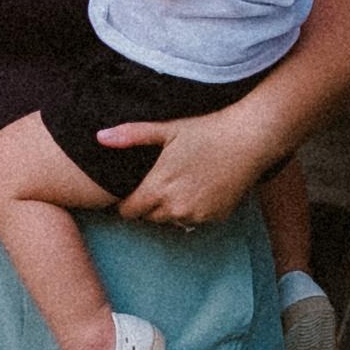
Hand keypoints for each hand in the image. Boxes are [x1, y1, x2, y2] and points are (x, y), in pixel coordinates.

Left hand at [98, 103, 264, 227]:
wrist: (250, 138)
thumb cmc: (206, 129)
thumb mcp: (167, 129)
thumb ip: (131, 135)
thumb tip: (99, 136)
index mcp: (157, 188)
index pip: (128, 212)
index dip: (127, 202)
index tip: (134, 189)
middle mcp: (175, 208)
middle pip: (148, 217)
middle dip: (149, 204)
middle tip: (159, 181)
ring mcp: (197, 215)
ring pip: (171, 220)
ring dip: (170, 208)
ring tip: (180, 182)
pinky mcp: (215, 217)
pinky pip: (194, 219)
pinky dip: (193, 208)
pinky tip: (200, 187)